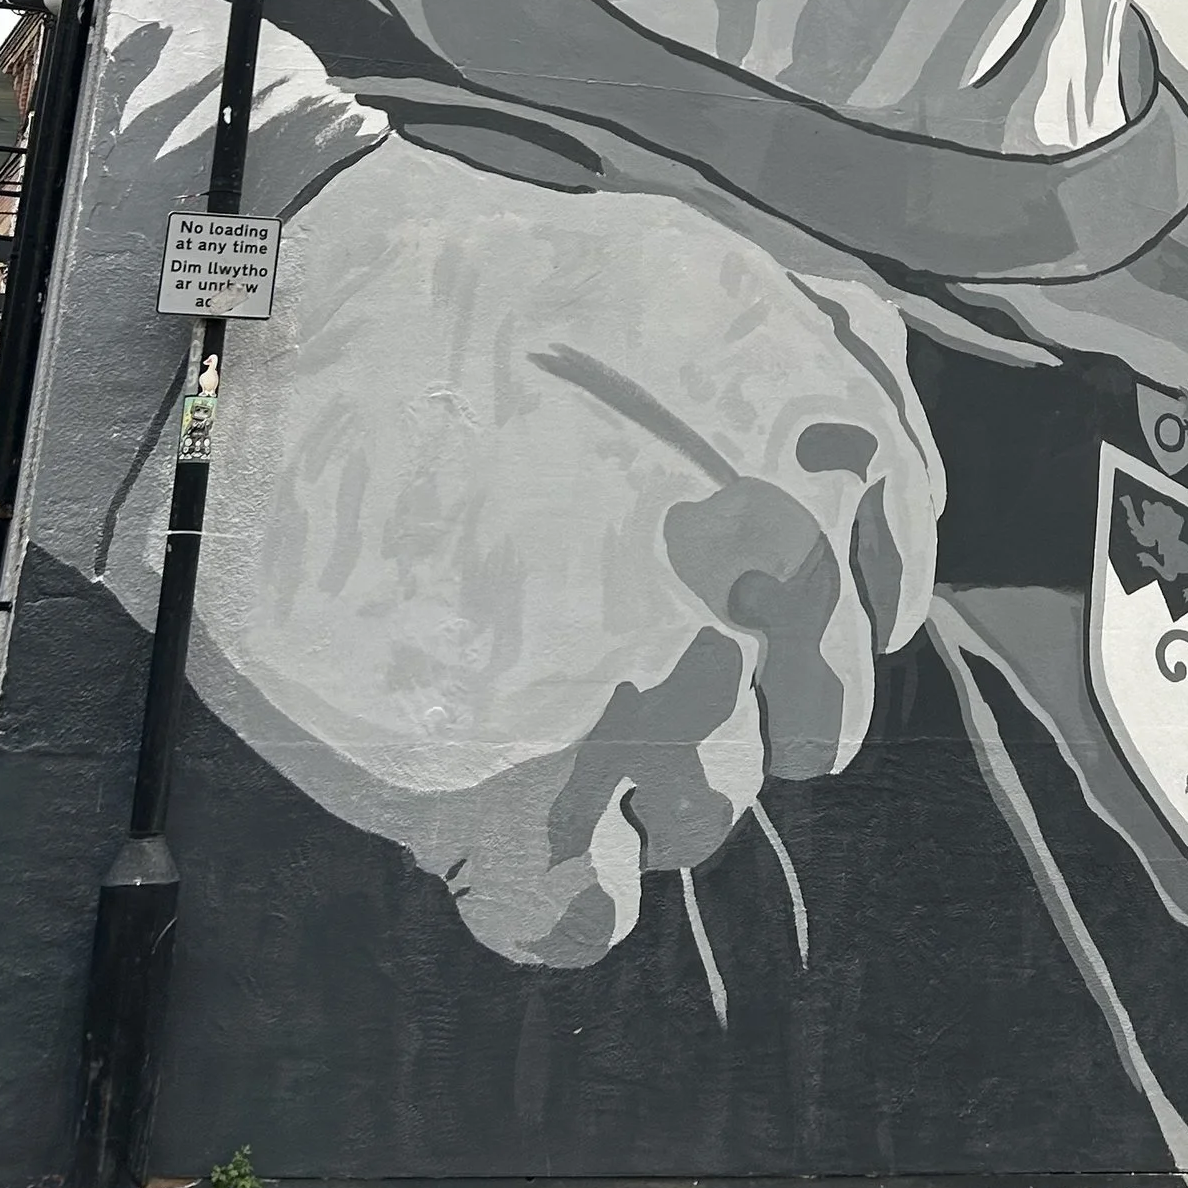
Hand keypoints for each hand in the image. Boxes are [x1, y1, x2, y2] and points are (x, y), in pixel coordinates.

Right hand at [180, 133, 941, 967]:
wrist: (290, 322)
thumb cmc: (489, 281)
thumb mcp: (718, 270)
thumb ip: (837, 369)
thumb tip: (897, 486)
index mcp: (835, 461)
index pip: (875, 616)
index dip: (784, 617)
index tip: (699, 590)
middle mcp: (773, 589)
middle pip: (805, 733)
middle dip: (722, 699)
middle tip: (600, 641)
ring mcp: (654, 699)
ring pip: (700, 819)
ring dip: (624, 778)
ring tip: (514, 685)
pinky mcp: (519, 800)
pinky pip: (582, 917)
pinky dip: (541, 882)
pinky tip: (486, 805)